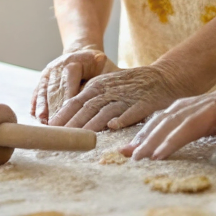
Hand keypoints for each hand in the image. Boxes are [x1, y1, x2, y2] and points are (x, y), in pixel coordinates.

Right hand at [31, 48, 116, 123]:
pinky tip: (36, 117)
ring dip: (43, 108)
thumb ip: (111, 83)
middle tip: (55, 126)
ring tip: (44, 124)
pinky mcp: (42, 79)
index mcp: (75, 61)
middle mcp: (58, 66)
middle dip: (55, 109)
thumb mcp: (107, 70)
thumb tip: (119, 101)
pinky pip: (37, 92)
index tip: (69, 114)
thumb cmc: (99, 65)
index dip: (68, 98)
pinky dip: (36, 104)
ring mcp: (48, 72)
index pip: (70, 82)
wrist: (82, 53)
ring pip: (44, 91)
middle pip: (55, 90)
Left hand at [51, 64, 186, 130]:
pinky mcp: (144, 103)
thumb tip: (68, 118)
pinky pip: (131, 112)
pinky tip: (113, 126)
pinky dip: (122, 119)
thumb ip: (91, 100)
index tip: (51, 129)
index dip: (63, 115)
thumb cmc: (133, 85)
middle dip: (72, 123)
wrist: (164, 77)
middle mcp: (110, 90)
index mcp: (99, 86)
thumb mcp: (108, 86)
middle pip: (87, 107)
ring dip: (92, 125)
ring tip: (80, 137)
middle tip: (60, 137)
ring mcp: (127, 96)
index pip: (76, 101)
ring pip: (106, 111)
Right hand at [123, 74, 215, 160]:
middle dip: (149, 141)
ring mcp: (190, 104)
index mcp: (214, 110)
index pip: (188, 127)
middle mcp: (197, 105)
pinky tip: (140, 139)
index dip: (171, 142)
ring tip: (127, 151)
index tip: (155, 157)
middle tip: (132, 159)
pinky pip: (165, 116)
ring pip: (163, 118)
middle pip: (168, 122)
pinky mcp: (188, 106)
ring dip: (144, 134)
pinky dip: (150, 127)